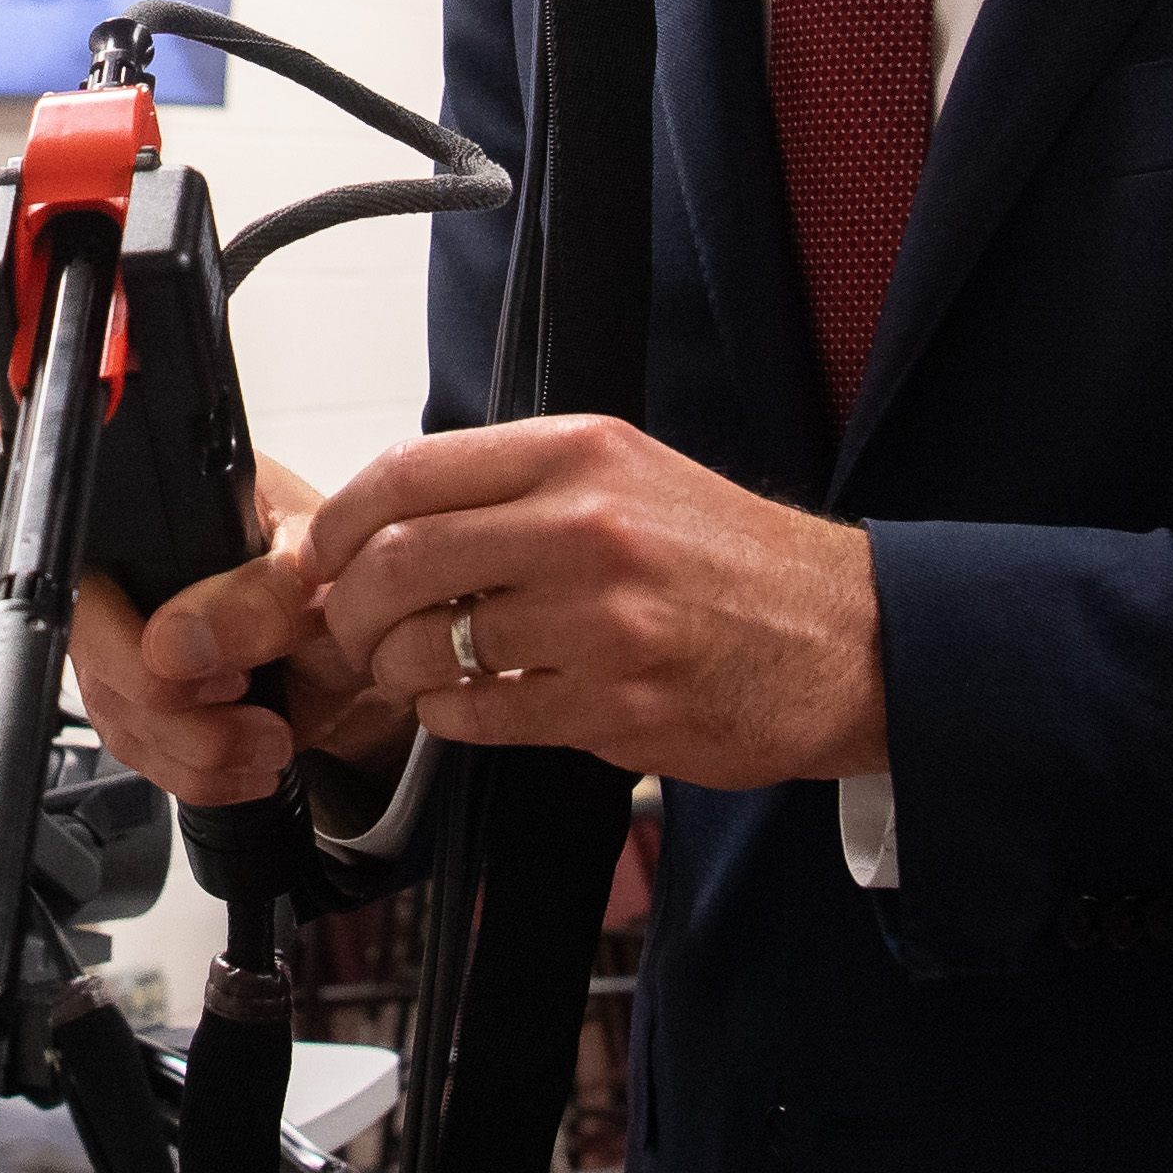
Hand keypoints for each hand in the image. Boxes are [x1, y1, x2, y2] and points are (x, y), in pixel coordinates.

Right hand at [0, 417, 409, 809]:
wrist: (370, 667)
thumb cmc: (346, 582)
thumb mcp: (325, 572)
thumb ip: (260, 596)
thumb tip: (177, 643)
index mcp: (159, 482)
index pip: (31, 450)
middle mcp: (124, 549)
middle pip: (64, 615)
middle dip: (148, 679)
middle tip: (231, 692)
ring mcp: (121, 625)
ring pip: (97, 696)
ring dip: (187, 737)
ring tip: (265, 730)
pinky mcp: (136, 698)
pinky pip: (130, 747)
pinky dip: (194, 766)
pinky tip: (247, 752)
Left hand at [298, 416, 886, 790]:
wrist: (848, 637)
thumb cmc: (731, 560)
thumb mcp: (630, 477)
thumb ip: (519, 485)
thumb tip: (392, 515)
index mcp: (582, 454)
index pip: (411, 472)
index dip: (341, 520)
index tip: (324, 551)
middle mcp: (588, 528)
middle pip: (400, 561)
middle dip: (348, 606)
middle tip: (349, 627)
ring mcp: (604, 622)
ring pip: (431, 646)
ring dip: (395, 669)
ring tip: (407, 670)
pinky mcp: (617, 708)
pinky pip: (482, 716)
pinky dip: (448, 717)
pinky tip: (464, 706)